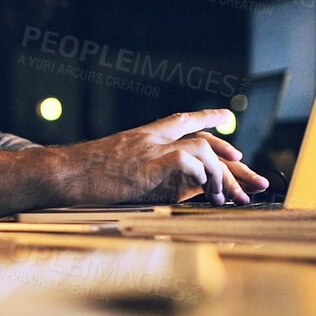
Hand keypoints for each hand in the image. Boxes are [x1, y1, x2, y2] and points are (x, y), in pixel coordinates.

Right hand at [58, 110, 271, 204]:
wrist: (62, 173)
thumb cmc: (82, 177)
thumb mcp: (120, 170)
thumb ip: (147, 172)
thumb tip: (175, 187)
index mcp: (143, 137)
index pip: (183, 120)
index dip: (207, 118)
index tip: (226, 119)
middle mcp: (151, 138)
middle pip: (203, 139)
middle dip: (232, 161)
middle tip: (253, 180)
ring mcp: (150, 149)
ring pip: (201, 149)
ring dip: (219, 174)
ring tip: (225, 197)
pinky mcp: (147, 164)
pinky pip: (186, 161)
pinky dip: (201, 174)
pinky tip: (207, 191)